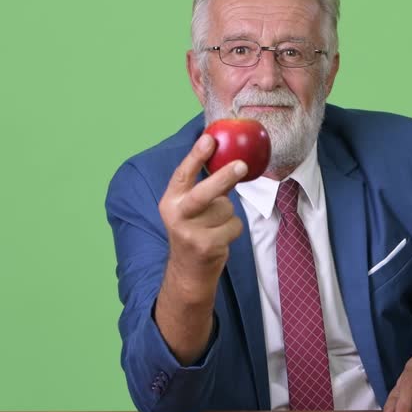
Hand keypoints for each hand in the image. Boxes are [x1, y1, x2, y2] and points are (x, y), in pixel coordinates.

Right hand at [154, 134, 247, 363]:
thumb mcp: (190, 209)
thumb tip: (229, 158)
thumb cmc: (194, 231)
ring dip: (228, 214)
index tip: (209, 139)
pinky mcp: (207, 246)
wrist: (189, 271)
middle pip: (203, 193)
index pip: (182, 175)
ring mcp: (191, 233)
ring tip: (216, 225)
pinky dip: (233, 228)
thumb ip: (204, 186)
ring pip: (226, 209)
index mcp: (170, 201)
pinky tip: (221, 237)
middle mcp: (177, 216)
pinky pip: (234, 225)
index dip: (195, 155)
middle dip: (223, 178)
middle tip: (241, 165)